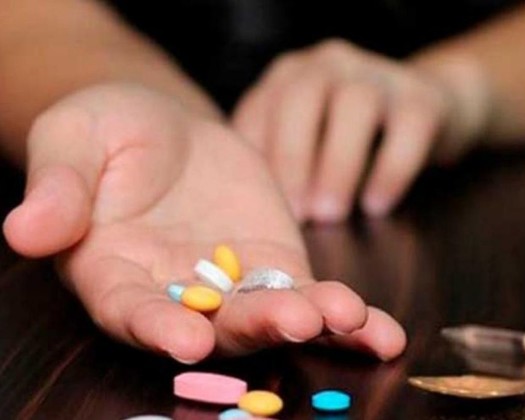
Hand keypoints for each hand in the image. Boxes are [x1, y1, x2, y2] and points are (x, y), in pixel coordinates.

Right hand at [3, 83, 405, 361]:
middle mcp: (174, 296)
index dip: (155, 328)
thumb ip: (60, 185)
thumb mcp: (75, 139)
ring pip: (268, 317)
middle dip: (253, 327)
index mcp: (113, 274)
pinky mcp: (274, 269)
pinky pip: (310, 297)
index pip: (129, 311)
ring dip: (310, 323)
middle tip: (294, 321)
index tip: (186, 340)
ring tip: (349, 318)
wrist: (166, 127)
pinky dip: (345, 318)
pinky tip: (380, 330)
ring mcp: (229, 287)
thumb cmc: (109, 131)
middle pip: (212, 327)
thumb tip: (26, 228)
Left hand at [233, 39, 487, 221]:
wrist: (426, 106)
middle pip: (302, 97)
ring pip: (355, 106)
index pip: (260, 111)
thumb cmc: (350, 135)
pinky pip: (409, 129)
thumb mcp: (308, 139)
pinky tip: (376, 206)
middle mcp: (330, 65)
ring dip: (338, 166)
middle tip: (297, 214)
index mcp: (291, 76)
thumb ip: (279, 160)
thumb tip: (257, 215)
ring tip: (331, 215)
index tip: (259, 211)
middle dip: (293, 159)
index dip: (258, 162)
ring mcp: (379, 75)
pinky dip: (390, 171)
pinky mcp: (424, 98)